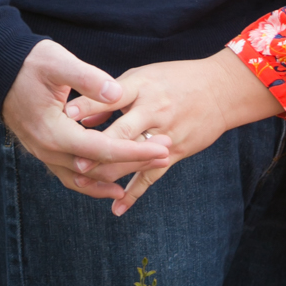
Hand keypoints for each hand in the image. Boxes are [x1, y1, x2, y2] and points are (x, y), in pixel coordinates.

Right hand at [0, 39, 170, 191]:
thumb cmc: (30, 63)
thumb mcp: (59, 63)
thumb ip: (88, 79)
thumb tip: (115, 93)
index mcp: (54, 132)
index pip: (103, 149)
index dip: (135, 150)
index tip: (163, 148)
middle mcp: (48, 150)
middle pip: (97, 167)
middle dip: (133, 162)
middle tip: (166, 152)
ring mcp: (44, 153)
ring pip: (83, 178)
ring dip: (115, 176)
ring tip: (146, 171)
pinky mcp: (45, 150)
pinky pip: (71, 174)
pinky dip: (93, 181)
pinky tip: (112, 182)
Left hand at [65, 48, 281, 214]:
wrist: (220, 90)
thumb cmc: (176, 79)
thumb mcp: (144, 77)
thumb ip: (113, 95)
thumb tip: (81, 114)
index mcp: (143, 87)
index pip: (111, 96)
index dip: (88, 105)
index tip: (65, 114)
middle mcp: (154, 110)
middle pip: (121, 133)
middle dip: (97, 148)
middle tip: (74, 161)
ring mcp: (165, 133)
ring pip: (133, 159)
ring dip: (108, 173)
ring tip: (84, 183)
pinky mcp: (175, 151)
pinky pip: (152, 176)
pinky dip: (134, 194)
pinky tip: (117, 208)